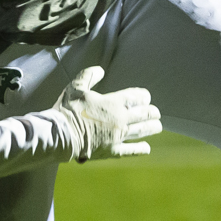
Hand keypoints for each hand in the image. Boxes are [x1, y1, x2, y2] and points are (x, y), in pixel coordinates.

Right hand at [46, 66, 161, 161]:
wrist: (61, 134)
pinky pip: (131, 150)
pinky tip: (147, 148)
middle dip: (151, 112)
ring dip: (152, 127)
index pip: (136, 98)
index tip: (146, 97)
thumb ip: (89, 76)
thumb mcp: (76, 87)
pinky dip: (141, 148)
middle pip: (143, 114)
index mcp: (113, 102)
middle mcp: (120, 119)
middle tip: (155, 112)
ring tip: (158, 126)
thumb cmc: (68, 110)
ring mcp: (118, 136)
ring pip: (142, 130)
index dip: (144, 97)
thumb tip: (100, 70)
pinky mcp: (113, 150)